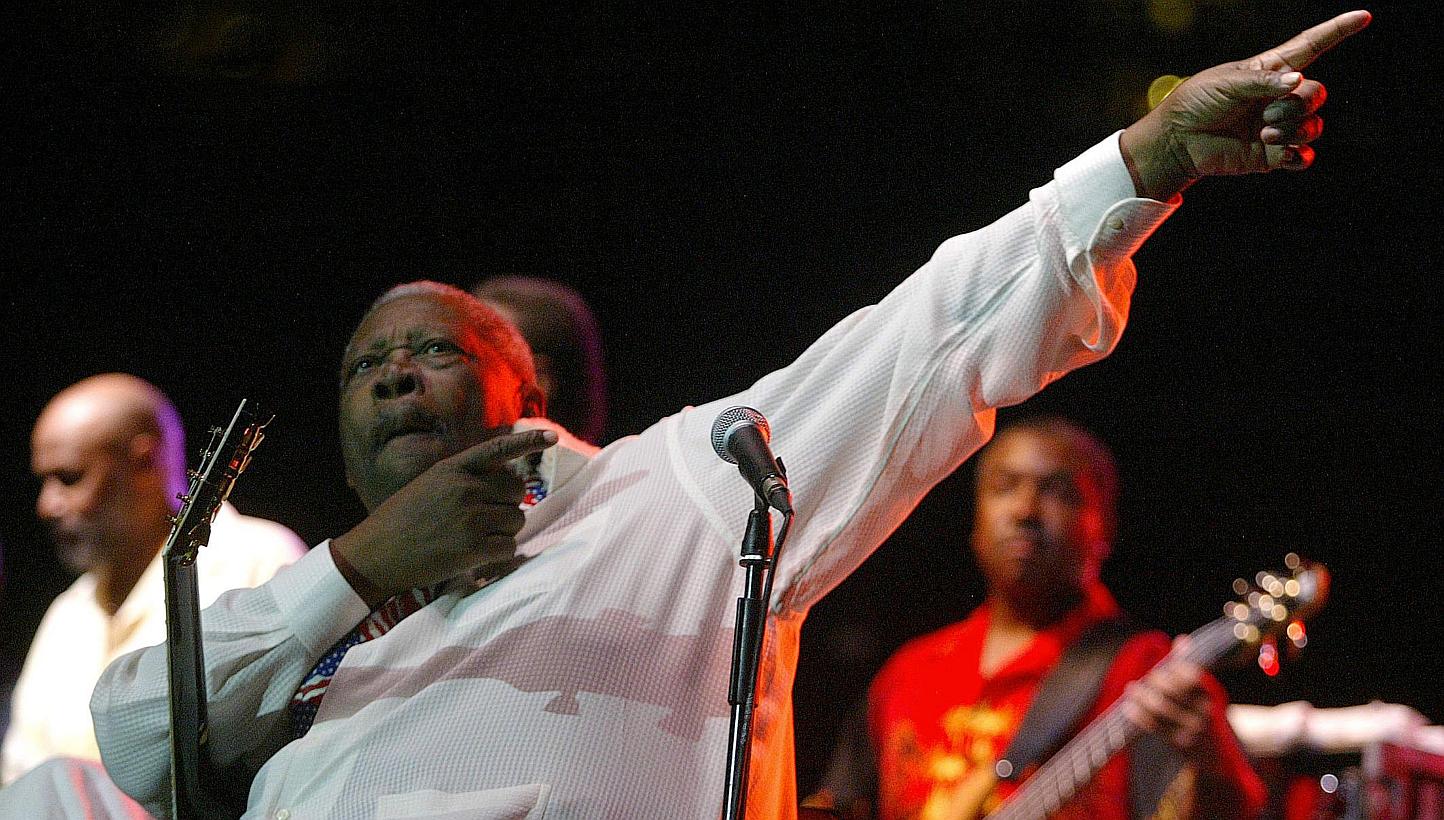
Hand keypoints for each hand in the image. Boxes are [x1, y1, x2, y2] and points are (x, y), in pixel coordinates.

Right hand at [331, 428, 556, 605]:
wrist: (374, 555)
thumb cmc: (400, 521)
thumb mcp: (429, 485)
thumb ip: (463, 478)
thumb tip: (506, 484)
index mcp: (453, 469)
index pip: (498, 449)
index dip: (528, 442)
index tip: (552, 438)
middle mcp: (466, 488)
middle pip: (516, 491)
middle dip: (507, 504)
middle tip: (485, 518)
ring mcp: (471, 517)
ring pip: (516, 520)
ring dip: (503, 531)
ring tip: (474, 538)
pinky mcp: (474, 547)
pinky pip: (509, 547)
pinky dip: (499, 554)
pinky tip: (477, 556)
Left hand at [1120, 10, 1371, 199]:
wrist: (1177, 140)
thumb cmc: (1196, 102)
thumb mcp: (1227, 82)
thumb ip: (1263, 81)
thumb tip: (1298, 82)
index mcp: (1269, 71)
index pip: (1310, 47)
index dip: (1337, 31)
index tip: (1362, 16)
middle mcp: (1278, 97)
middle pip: (1316, 93)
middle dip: (1298, 103)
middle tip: (1265, 114)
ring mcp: (1277, 126)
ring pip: (1314, 125)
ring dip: (1295, 129)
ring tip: (1264, 133)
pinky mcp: (1271, 154)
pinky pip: (1304, 157)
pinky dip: (1300, 155)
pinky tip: (1283, 153)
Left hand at [1120, 637, 1215, 759]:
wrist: (1214, 755)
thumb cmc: (1200, 713)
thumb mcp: (1201, 691)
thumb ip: (1189, 666)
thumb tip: (1182, 639)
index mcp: (1209, 695)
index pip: (1192, 677)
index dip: (1175, 670)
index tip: (1162, 667)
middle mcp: (1204, 712)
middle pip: (1175, 691)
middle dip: (1156, 682)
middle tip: (1145, 678)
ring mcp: (1192, 729)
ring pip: (1162, 708)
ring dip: (1142, 697)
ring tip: (1131, 689)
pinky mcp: (1180, 743)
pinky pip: (1155, 726)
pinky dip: (1140, 715)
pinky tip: (1129, 707)